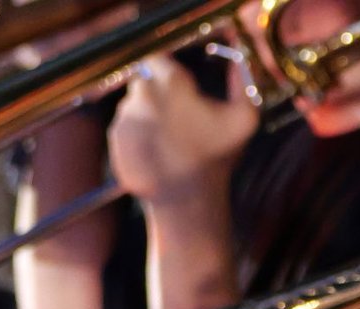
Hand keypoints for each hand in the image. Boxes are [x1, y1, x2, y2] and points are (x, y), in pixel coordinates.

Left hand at [107, 54, 257, 204]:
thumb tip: (235, 63)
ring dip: (147, 115)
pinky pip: (124, 127)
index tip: (180, 85)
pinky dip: (137, 135)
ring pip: (133, 104)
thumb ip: (242, 82)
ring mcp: (125, 117)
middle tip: (178, 115)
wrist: (187, 199)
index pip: (158, 59)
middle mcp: (141, 95)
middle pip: (145, 81)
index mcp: (170, 83)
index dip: (169, 70)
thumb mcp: (244, 118)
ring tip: (169, 138)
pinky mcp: (115, 138)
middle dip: (159, 94)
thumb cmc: (216, 157)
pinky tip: (157, 150)